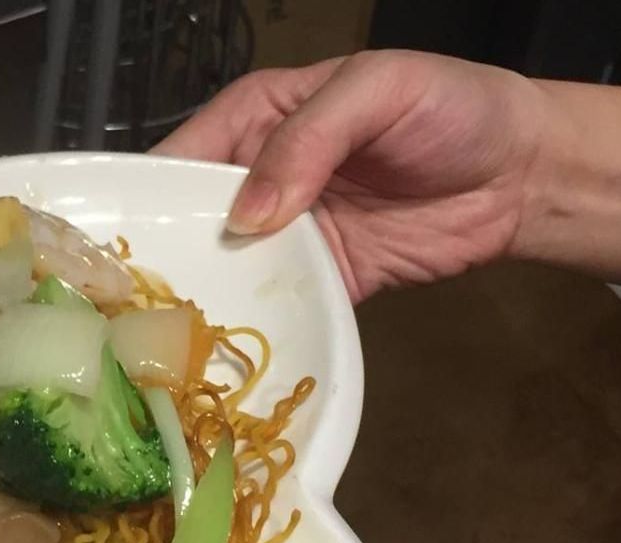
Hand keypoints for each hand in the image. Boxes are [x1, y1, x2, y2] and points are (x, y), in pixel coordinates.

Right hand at [152, 50, 551, 301]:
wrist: (521, 174)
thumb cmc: (449, 108)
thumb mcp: (376, 90)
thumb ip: (308, 140)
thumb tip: (248, 215)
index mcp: (254, 120)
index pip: (181, 157)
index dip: (147, 198)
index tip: (118, 244)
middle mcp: (256, 181)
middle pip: (190, 224)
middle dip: (164, 260)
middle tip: (132, 304)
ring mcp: (284, 237)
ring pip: (224, 271)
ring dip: (201, 301)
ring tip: (163, 339)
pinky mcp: (316, 281)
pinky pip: (273, 306)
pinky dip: (252, 327)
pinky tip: (222, 353)